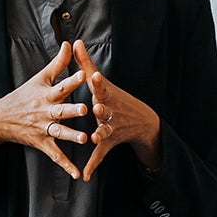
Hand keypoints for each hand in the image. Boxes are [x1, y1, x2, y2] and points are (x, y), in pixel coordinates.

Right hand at [0, 42, 90, 179]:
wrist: (1, 118)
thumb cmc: (24, 95)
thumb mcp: (40, 78)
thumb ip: (58, 63)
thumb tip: (68, 43)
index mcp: (47, 95)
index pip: (61, 85)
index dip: (72, 80)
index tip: (85, 74)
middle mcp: (46, 112)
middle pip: (61, 110)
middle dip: (73, 110)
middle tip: (86, 109)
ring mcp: (44, 129)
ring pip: (60, 133)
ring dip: (72, 136)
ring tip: (85, 138)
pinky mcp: (43, 143)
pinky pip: (56, 155)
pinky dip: (66, 165)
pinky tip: (77, 174)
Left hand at [73, 42, 162, 181]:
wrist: (142, 121)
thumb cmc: (115, 98)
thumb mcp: (101, 81)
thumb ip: (84, 63)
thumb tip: (74, 41)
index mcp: (106, 96)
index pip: (102, 87)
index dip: (98, 82)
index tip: (94, 76)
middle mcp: (110, 111)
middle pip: (105, 109)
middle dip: (101, 109)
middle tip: (96, 108)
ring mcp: (110, 127)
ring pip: (105, 130)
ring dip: (100, 133)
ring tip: (95, 137)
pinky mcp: (108, 142)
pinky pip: (99, 154)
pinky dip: (92, 165)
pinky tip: (85, 175)